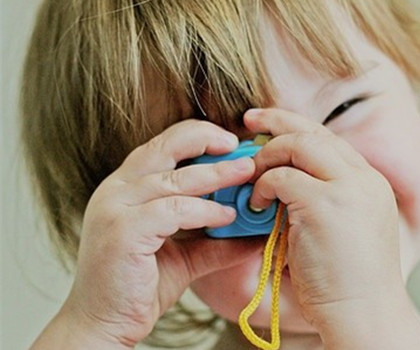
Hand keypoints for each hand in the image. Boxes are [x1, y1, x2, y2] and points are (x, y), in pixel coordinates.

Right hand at [58, 120, 263, 347]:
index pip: (162, 146)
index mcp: (125, 187)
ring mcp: (115, 208)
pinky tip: (227, 216)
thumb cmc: (138, 286)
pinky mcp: (123, 231)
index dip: (197, 137)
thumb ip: (214, 240)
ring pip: (174, 179)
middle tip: (240, 146)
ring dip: (216, 174)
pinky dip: (205, 211)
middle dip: (206, 140)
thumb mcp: (184, 255)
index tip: (230, 142)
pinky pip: (173, 210)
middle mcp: (116, 190)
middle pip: (165, 148)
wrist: (103, 324)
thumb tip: (253, 232)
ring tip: (247, 174)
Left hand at [244, 108, 404, 329]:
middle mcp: (363, 178)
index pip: (329, 140)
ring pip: (299, 144)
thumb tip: (278, 183)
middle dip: (277, 120)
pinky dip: (263, 185)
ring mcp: (347, 188)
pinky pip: (282, 176)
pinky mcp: (325, 204)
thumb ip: (321, 199)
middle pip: (314, 131)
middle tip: (250, 120)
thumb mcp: (342, 229)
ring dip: (267, 156)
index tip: (270, 126)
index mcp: (369, 183)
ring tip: (251, 175)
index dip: (297, 128)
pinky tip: (256, 205)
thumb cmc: (347, 281)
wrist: (365, 314)